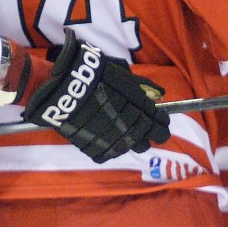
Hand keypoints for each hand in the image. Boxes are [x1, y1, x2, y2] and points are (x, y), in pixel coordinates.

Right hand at [23, 29, 169, 163]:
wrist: (65, 88)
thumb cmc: (94, 75)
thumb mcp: (121, 73)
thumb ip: (142, 86)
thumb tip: (160, 95)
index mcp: (139, 110)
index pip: (160, 125)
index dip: (162, 123)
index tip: (159, 119)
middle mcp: (130, 129)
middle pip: (147, 141)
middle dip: (149, 134)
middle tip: (142, 126)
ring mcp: (113, 141)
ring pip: (131, 148)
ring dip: (131, 140)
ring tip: (122, 128)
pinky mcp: (96, 149)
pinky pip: (111, 153)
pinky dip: (112, 145)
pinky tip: (107, 135)